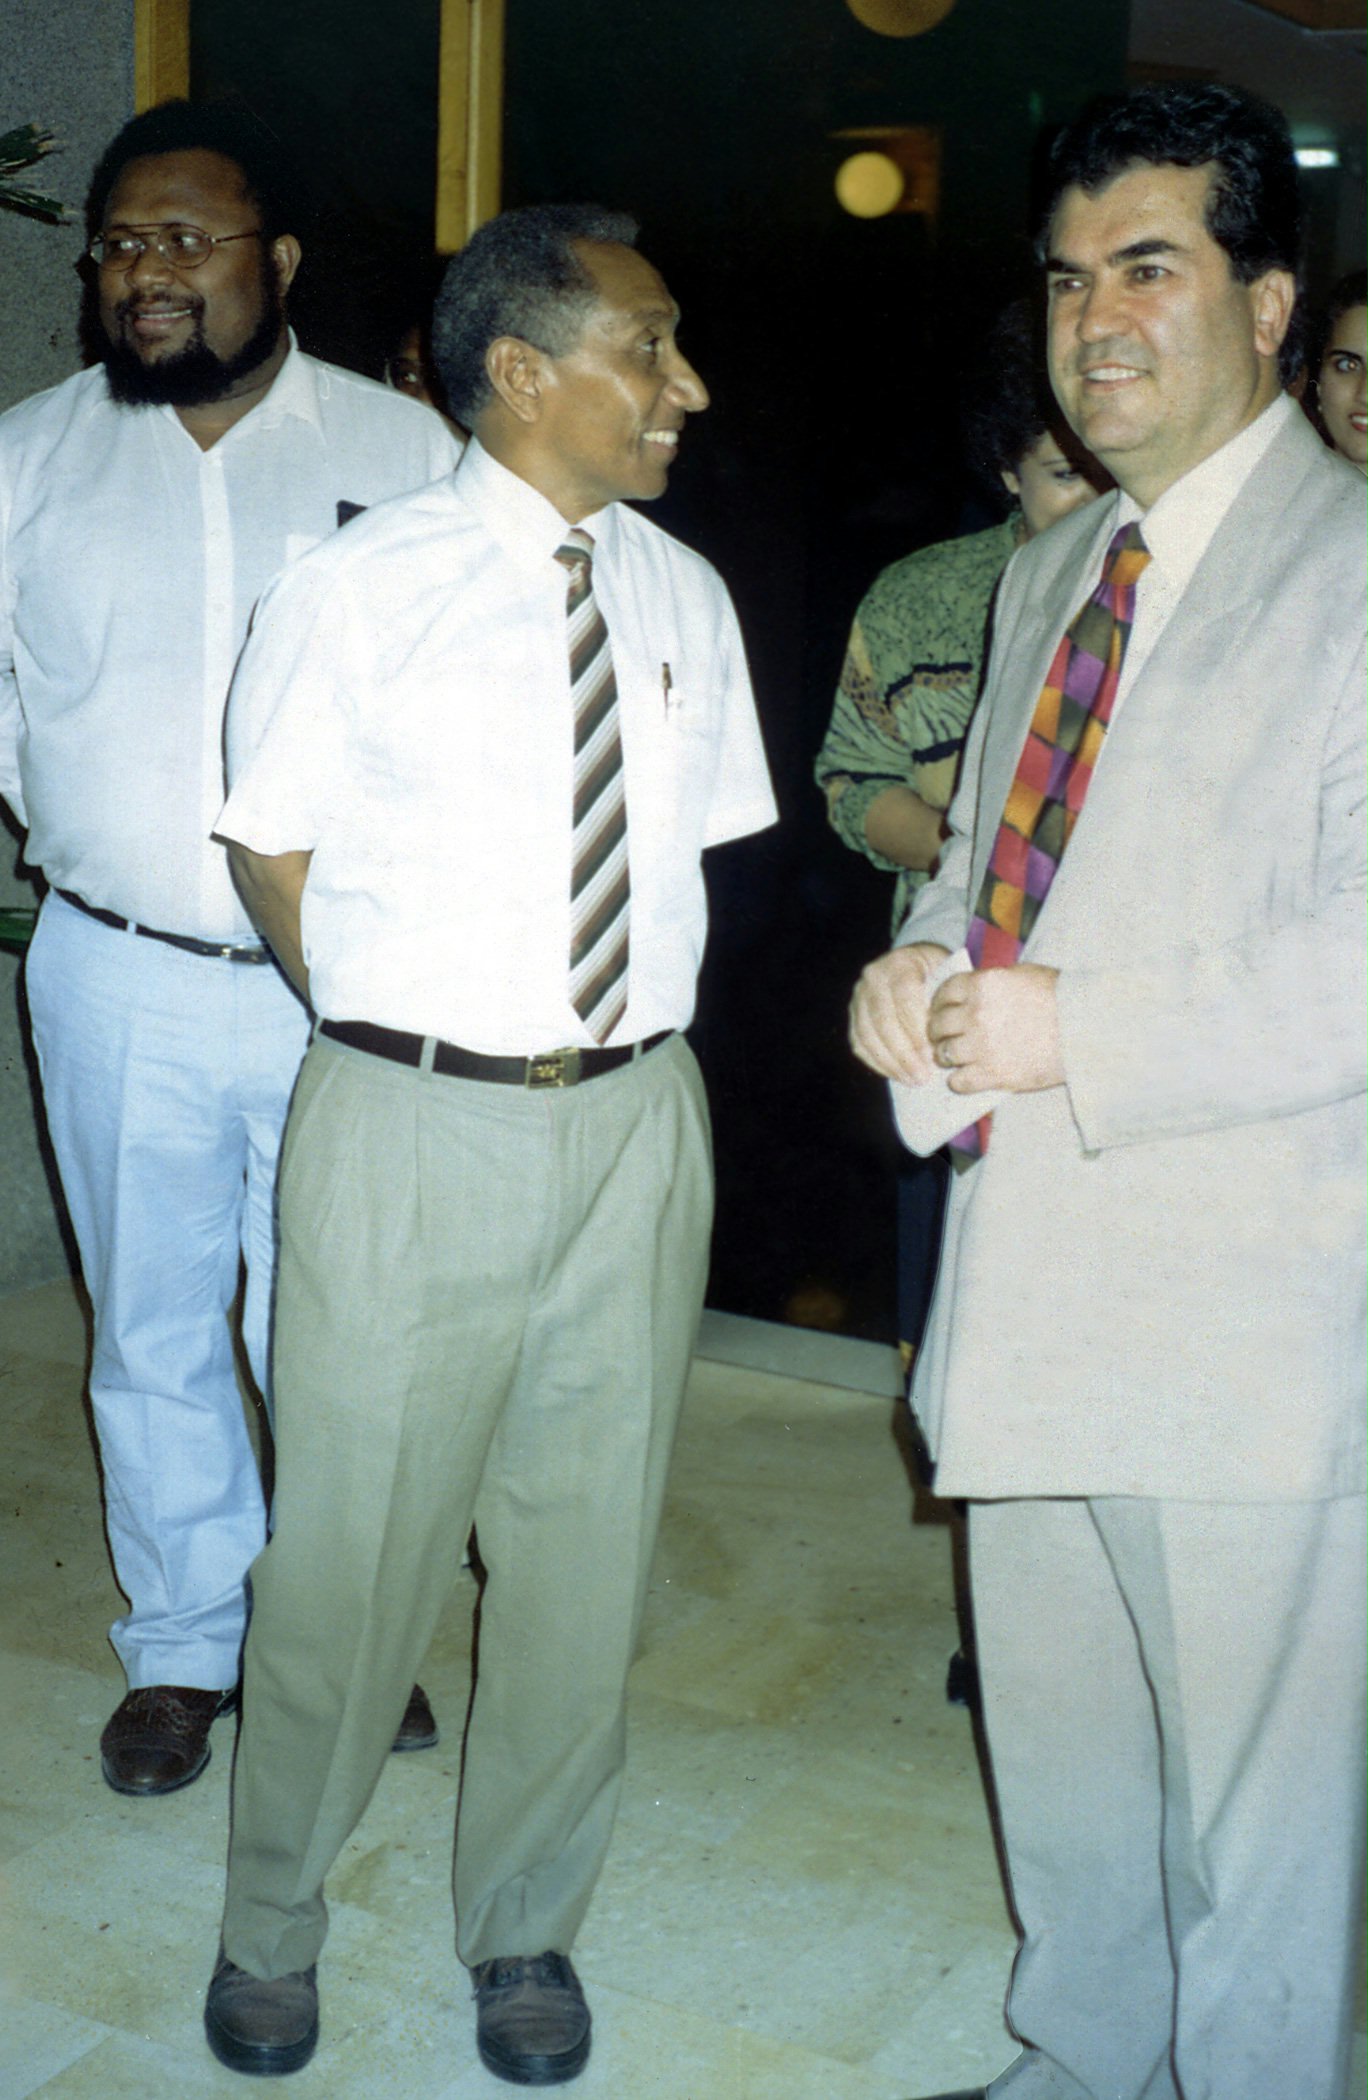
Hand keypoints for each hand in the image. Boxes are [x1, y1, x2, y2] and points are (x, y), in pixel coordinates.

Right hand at [849, 942, 949, 1082]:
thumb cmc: (939, 975)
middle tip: (924, 1076)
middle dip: (904, 1053)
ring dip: (891, 1063)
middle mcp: (873, 976)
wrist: (917, 963)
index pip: (905, 996)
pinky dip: (878, 1063)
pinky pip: (860, 1044)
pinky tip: (898, 1075)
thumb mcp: (949, 977)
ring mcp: (859, 996)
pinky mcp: (854, 1014)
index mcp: (900, 962)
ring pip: (869, 1035)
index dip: (917, 1028)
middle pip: (884, 1019)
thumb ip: (947, 1002)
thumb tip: (947, 1043)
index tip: (933, 1053)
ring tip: (913, 1080)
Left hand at [926, 963, 1062, 1093]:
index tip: (942, 1009)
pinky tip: (968, 1076)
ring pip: (944, 1054)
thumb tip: (968, 993)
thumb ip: (990, 983)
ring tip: (956, 1057)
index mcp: (983, 984)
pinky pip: (959, 1081)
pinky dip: (959, 1080)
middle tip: (944, 1036)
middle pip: (938, 1025)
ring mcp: (983, 1046)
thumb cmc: (1061, 997)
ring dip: (947, 1055)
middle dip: (938, 1030)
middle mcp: (977, 1014)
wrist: (1087, 1028)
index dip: (940, 1002)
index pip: (944, 992)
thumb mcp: (1022, 975)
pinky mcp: (994, 1074)